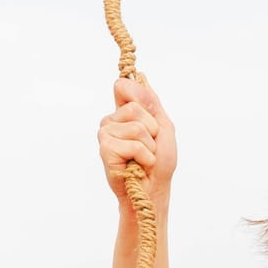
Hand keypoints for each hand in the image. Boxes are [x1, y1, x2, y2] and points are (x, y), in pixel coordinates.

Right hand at [98, 72, 177, 204]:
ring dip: (149, 146)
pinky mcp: (105, 149)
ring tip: (144, 157)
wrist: (153, 190)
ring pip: (137, 127)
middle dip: (152, 129)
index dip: (139, 95)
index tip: (149, 113)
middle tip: (149, 146)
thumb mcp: (163, 127)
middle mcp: (112, 121)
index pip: (123, 86)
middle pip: (135, 107)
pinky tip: (138, 165)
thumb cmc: (158, 163)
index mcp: (124, 113)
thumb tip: (141, 77)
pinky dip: (144, 157)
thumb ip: (152, 103)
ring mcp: (106, 134)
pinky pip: (134, 144)